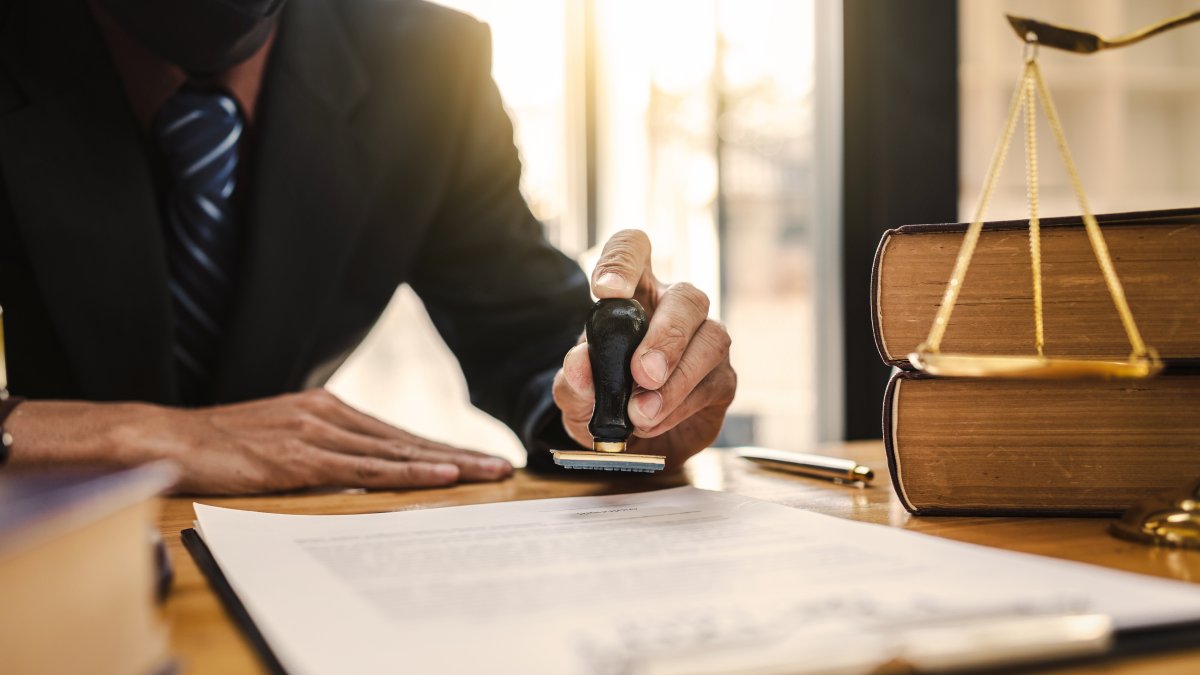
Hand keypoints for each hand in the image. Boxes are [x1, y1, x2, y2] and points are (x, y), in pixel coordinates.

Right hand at [5, 390, 512, 493]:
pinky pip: (365, 467)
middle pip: (408, 439)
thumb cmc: (226, 444)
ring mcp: (317, 434)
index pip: (398, 435)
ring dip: (448, 463)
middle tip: (504, 467)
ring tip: (488, 473)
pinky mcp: (301, 457)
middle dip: (460, 454)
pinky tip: (440, 474)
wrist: (173, 438)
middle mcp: (331, 416)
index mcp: (328, 410)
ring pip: (396, 451)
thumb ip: (324, 450)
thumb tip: (360, 468)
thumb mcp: (284, 440)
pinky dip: (406, 470)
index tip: (479, 459)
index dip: (441, 447)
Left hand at [552, 229, 735, 468]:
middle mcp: (674, 308)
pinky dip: (681, 405)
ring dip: (677, 379)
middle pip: (687, 296)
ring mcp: (704, 341)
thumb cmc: (601, 402)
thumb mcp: (575, 395)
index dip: (623, 260)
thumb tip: (579, 366)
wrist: (628, 445)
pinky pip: (714, 382)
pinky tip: (653, 421)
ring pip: (712, 338)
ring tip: (641, 411)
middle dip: (667, 336)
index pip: (633, 247)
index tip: (607, 292)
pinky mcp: (722, 379)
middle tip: (643, 374)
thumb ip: (573, 380)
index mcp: (632, 293)